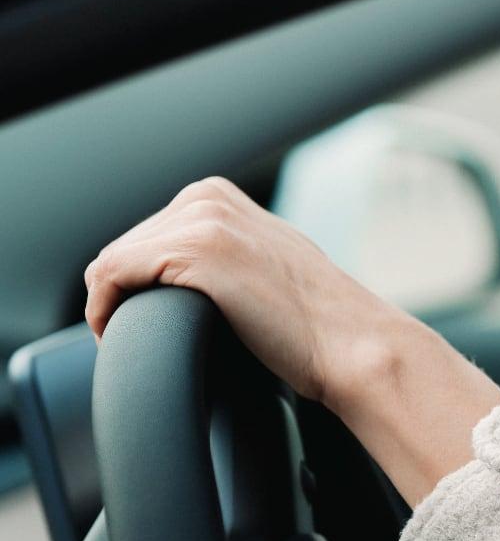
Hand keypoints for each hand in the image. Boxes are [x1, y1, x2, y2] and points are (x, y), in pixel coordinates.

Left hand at [84, 175, 499, 505]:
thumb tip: (186, 280)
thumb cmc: (315, 325)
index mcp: (219, 195)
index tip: (145, 320)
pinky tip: (122, 336)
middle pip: (123, 247)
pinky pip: (111, 275)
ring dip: (112, 305)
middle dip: (123, 294)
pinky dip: (104, 309)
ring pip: (111, 262)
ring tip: (133, 341)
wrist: (354, 345)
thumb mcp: (262, 266)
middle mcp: (208, 197)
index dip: (134, 283)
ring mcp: (204, 220)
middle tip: (140, 338)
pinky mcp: (196, 252)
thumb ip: (223, 254)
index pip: (141, 236)